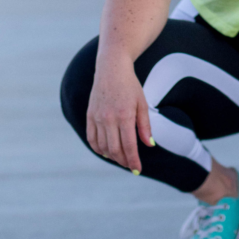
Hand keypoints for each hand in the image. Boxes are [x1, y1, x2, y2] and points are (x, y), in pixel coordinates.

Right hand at [86, 55, 152, 172]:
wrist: (111, 68)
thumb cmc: (130, 85)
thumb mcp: (142, 103)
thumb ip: (145, 126)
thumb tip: (149, 145)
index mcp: (124, 115)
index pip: (128, 146)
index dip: (133, 161)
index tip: (137, 170)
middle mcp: (108, 118)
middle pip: (114, 150)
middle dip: (124, 161)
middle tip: (130, 165)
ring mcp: (97, 117)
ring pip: (102, 147)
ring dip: (111, 156)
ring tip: (121, 157)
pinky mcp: (89, 115)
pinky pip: (91, 139)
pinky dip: (98, 149)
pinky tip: (106, 151)